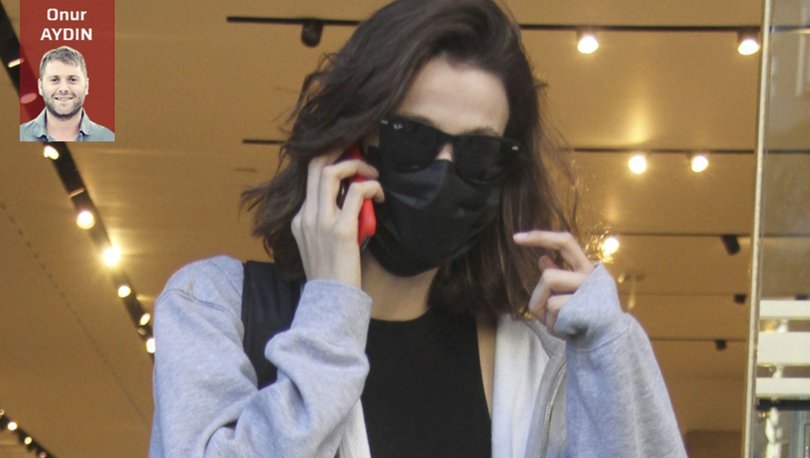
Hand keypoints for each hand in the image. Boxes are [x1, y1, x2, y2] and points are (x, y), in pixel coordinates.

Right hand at [291, 150, 383, 287]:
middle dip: (339, 150)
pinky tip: (379, 195)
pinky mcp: (341, 230)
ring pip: (331, 172)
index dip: (331, 161)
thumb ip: (328, 222)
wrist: (331, 300)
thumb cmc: (332, 274)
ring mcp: (321, 222)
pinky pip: (356, 193)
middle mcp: (306, 216)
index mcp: (300, 219)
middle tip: (359, 150)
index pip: (310, 177)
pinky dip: (371, 186)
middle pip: (315, 165)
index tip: (350, 160)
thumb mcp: (320, 244)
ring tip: (373, 174)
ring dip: (356, 165)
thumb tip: (352, 200)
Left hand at [513, 231, 594, 336]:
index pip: (565, 241)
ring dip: (544, 311)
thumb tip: (542, 259)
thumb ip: (559, 276)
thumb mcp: (570, 295)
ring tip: (557, 324)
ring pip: (549, 294)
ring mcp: (588, 291)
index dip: (541, 237)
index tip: (515, 238)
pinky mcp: (586, 307)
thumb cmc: (584, 318)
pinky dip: (552, 323)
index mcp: (586, 268)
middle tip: (543, 315)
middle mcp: (590, 275)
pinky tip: (565, 331)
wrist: (607, 342)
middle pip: (548, 276)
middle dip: (538, 298)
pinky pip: (553, 308)